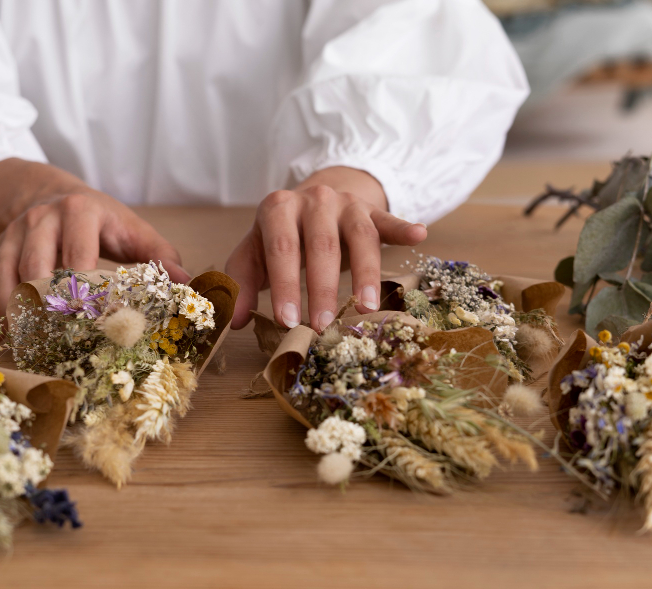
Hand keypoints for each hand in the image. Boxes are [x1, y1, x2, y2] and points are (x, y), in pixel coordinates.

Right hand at [0, 159, 187, 341]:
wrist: (53, 194)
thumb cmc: (103, 222)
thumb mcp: (135, 231)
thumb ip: (161, 257)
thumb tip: (186, 285)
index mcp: (79, 212)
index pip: (79, 256)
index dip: (84, 293)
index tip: (94, 325)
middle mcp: (40, 219)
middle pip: (35, 268)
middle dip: (45, 308)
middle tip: (58, 344)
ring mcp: (11, 234)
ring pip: (4, 276)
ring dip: (14, 314)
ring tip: (28, 348)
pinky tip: (2, 336)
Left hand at [225, 166, 426, 330]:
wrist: (313, 201)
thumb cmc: (281, 237)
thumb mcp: (255, 254)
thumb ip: (241, 283)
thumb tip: (233, 320)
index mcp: (278, 208)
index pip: (281, 247)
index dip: (284, 284)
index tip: (286, 320)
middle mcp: (314, 199)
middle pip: (321, 245)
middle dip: (321, 288)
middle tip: (321, 325)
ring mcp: (347, 203)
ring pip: (359, 236)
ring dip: (365, 274)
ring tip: (365, 307)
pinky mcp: (373, 211)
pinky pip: (389, 220)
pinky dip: (403, 228)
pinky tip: (419, 235)